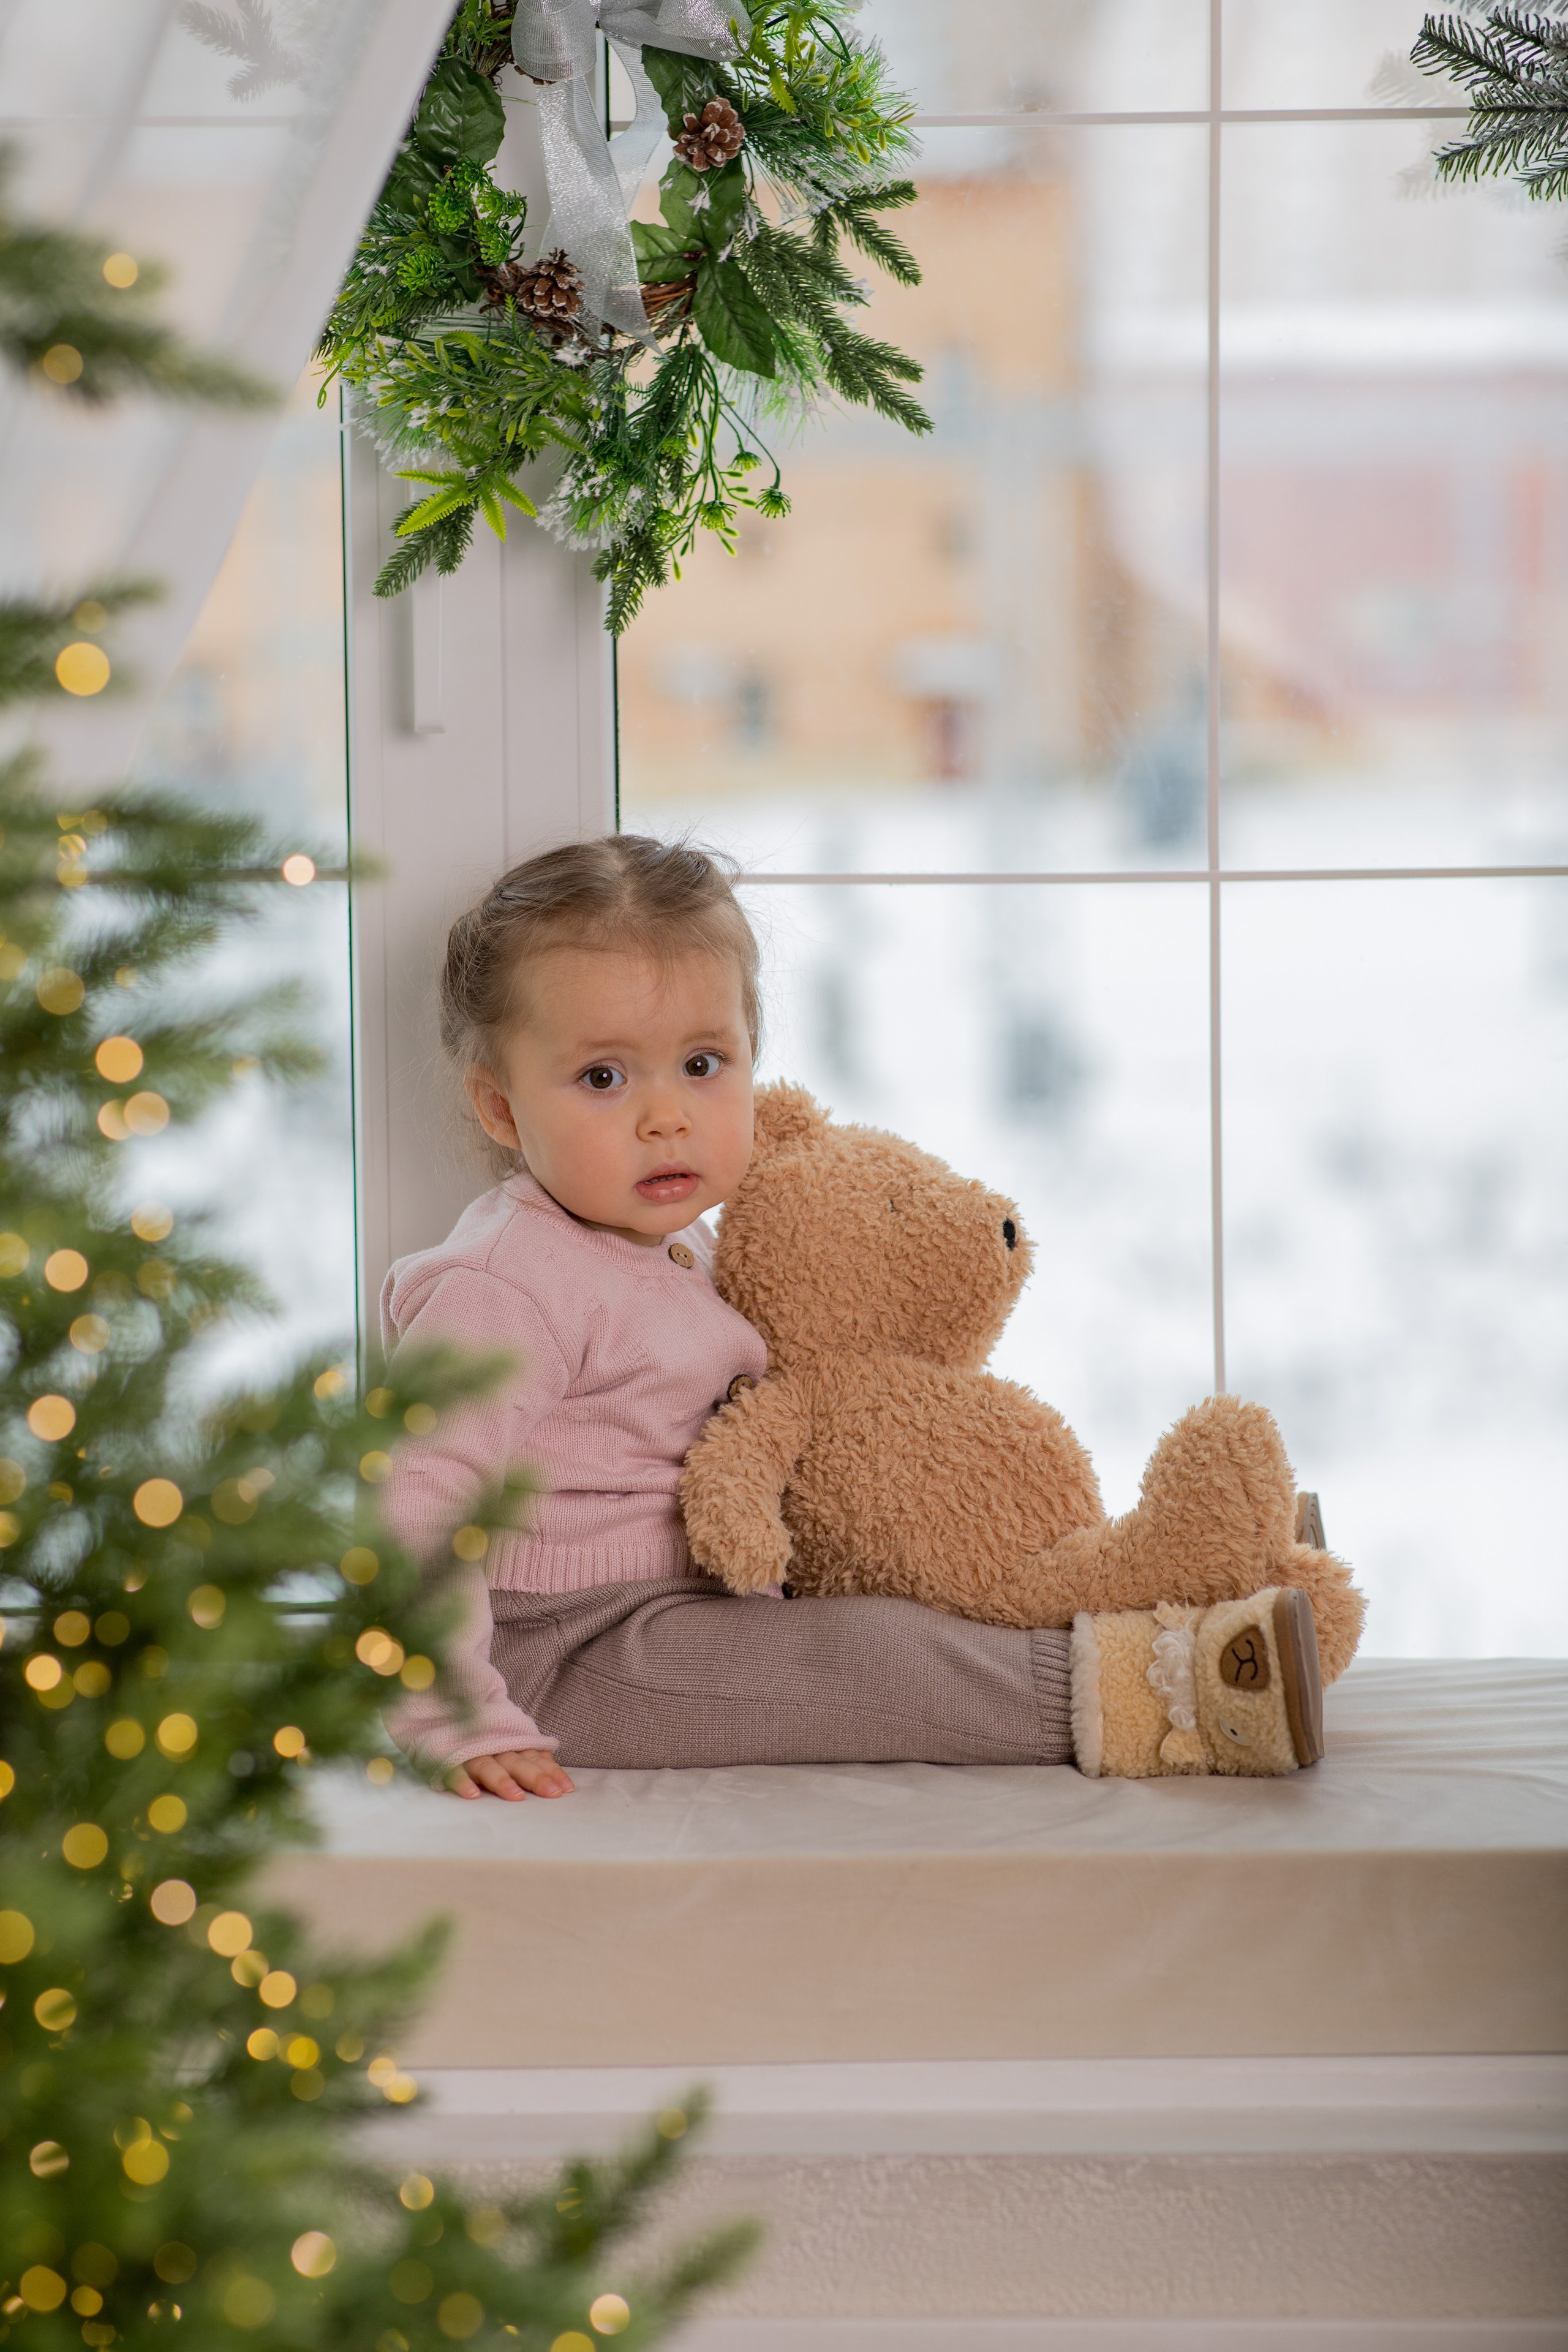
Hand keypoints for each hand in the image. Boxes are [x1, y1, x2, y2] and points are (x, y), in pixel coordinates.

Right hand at [445, 1748, 574, 1801]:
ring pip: (488, 1766)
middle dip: (535, 1777)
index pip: (535, 1757)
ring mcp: (470, 1753)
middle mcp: (493, 1748)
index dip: (551, 1771)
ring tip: (516, 1797)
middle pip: (517, 1762)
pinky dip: (462, 1782)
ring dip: (502, 1781)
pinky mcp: (447, 1760)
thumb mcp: (510, 1744)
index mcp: (511, 1745)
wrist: (445, 1713)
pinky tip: (472, 1795)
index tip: (566, 1789)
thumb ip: (532, 1756)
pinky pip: (453, 1772)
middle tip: (551, 1793)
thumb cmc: (485, 1740)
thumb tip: (559, 1778)